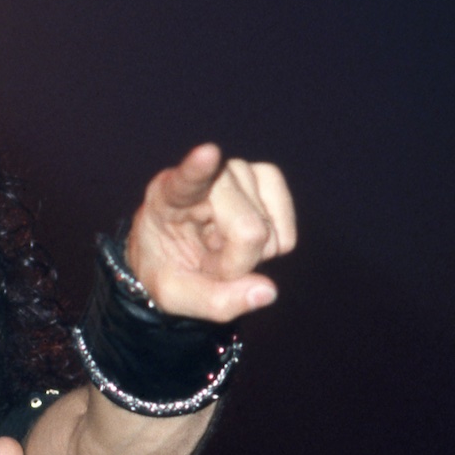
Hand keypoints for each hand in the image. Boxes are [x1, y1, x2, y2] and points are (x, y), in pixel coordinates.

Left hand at [125, 143, 296, 321]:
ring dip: (248, 257)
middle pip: (247, 230)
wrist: (176, 254)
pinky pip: (286, 237)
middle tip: (207, 262)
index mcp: (169, 196)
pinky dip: (270, 251)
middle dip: (234, 265)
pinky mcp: (268, 178)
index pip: (187, 180)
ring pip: (268, 236)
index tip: (208, 153)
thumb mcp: (174, 296)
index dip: (200, 168)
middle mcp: (209, 174)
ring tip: (219, 247)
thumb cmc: (168, 268)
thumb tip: (267, 292)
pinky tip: (242, 241)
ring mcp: (241, 172)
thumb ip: (214, 301)